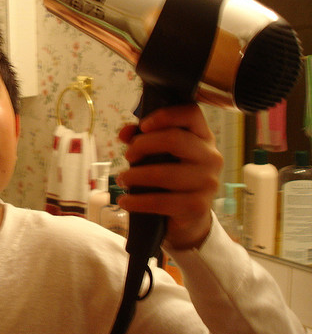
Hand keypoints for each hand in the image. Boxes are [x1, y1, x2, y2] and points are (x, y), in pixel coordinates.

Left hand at [117, 104, 222, 249]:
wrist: (190, 218)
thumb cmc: (172, 178)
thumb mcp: (160, 154)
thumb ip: (142, 138)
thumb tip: (124, 133)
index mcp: (203, 137)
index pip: (191, 114)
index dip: (165, 115)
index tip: (143, 125)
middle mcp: (210, 157)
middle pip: (174, 139)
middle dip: (143, 145)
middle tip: (128, 156)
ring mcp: (207, 182)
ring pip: (164, 173)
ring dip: (135, 176)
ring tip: (122, 180)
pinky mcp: (198, 206)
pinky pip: (161, 201)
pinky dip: (137, 201)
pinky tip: (124, 201)